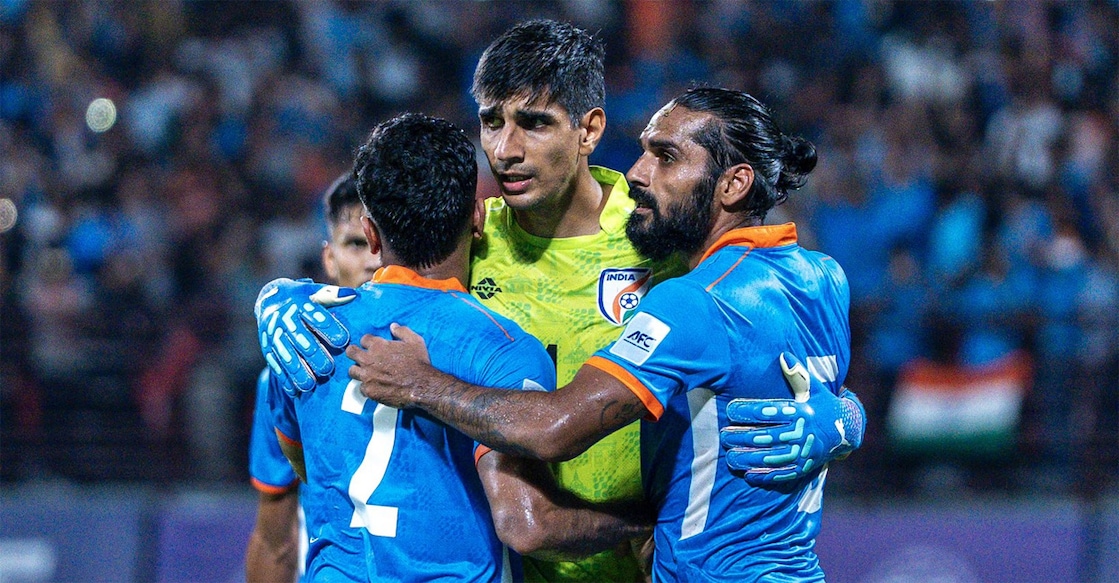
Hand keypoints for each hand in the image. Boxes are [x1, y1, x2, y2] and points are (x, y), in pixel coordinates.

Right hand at [256, 278, 355, 394]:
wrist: (270, 299)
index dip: (328, 328)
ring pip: (285, 354)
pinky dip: (284, 377)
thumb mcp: (316, 292)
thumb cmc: (303, 298)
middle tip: (328, 369)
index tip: (342, 341)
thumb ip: (334, 296)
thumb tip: (353, 295)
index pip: (314, 315)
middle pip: (300, 338)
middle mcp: (284, 319)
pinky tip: (294, 390)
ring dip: (297, 371)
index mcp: (298, 303)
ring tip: (310, 385)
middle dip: (313, 355)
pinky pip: (275, 363)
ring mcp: (274, 334)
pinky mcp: (267, 347)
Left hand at [346, 323, 442, 408]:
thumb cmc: (418, 363)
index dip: (369, 342)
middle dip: (354, 352)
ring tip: (365, 372)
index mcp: (378, 346)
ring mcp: (367, 376)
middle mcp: (368, 359)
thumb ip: (402, 331)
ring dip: (358, 370)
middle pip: (351, 352)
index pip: (364, 339)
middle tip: (360, 356)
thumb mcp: (415, 341)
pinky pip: (361, 388)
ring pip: (352, 370)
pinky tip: (374, 386)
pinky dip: (367, 387)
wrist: (421, 386)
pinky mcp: (369, 390)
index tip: (372, 346)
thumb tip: (393, 326)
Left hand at [720, 352, 860, 485]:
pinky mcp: (804, 468)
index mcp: (802, 412)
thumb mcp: (814, 388)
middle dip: (741, 437)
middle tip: (723, 435)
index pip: (769, 411)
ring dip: (748, 458)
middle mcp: (802, 433)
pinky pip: (782, 474)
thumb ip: (797, 374)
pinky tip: (747, 474)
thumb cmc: (823, 404)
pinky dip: (765, 476)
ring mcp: (803, 453)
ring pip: (771, 458)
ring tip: (729, 456)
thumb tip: (783, 354)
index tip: (730, 410)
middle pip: (766, 436)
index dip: (747, 411)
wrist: (846, 431)